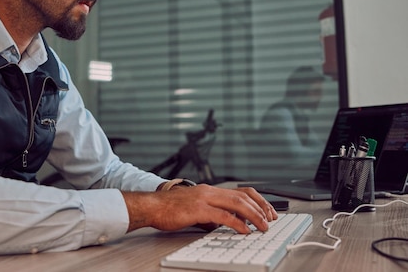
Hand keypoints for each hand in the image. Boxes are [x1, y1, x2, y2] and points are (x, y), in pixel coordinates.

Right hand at [122, 184, 277, 233]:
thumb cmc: (168, 208)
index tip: (268, 211)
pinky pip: (223, 216)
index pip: (240, 191)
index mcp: (209, 190)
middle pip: (242, 196)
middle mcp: (209, 191)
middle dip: (260, 208)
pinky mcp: (198, 209)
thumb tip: (223, 223)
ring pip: (237, 204)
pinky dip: (237, 223)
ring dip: (253, 216)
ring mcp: (204, 199)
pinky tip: (244, 230)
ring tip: (263, 226)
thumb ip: (210, 213)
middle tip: (271, 220)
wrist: (151, 206)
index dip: (257, 200)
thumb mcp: (194, 208)